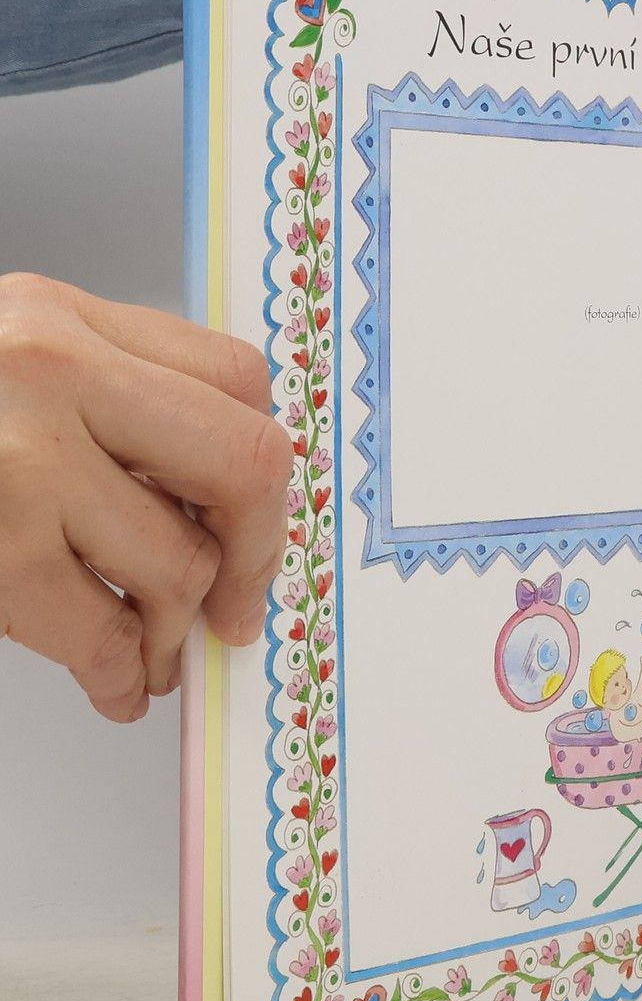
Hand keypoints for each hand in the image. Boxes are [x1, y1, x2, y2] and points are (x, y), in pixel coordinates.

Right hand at [0, 273, 293, 720]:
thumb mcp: (0, 363)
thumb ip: (97, 398)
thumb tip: (213, 495)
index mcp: (57, 316)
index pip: (237, 378)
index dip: (257, 463)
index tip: (253, 516)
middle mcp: (47, 370)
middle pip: (244, 463)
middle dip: (256, 550)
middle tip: (235, 603)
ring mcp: (15, 460)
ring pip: (177, 562)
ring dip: (172, 628)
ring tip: (154, 652)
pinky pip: (100, 628)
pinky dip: (120, 672)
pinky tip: (114, 683)